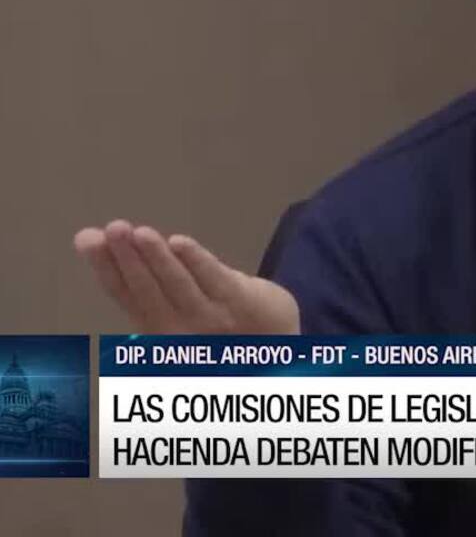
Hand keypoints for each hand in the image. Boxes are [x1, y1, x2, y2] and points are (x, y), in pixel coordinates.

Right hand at [74, 220, 299, 333]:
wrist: (280, 354)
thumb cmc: (227, 332)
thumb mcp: (186, 316)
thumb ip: (162, 290)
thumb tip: (131, 246)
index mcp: (159, 328)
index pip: (127, 295)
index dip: (105, 267)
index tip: (87, 238)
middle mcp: (179, 329)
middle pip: (147, 290)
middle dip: (126, 258)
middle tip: (112, 229)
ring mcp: (212, 318)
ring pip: (177, 284)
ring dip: (155, 257)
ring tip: (137, 232)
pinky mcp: (242, 303)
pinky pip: (215, 279)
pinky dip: (196, 261)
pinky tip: (178, 241)